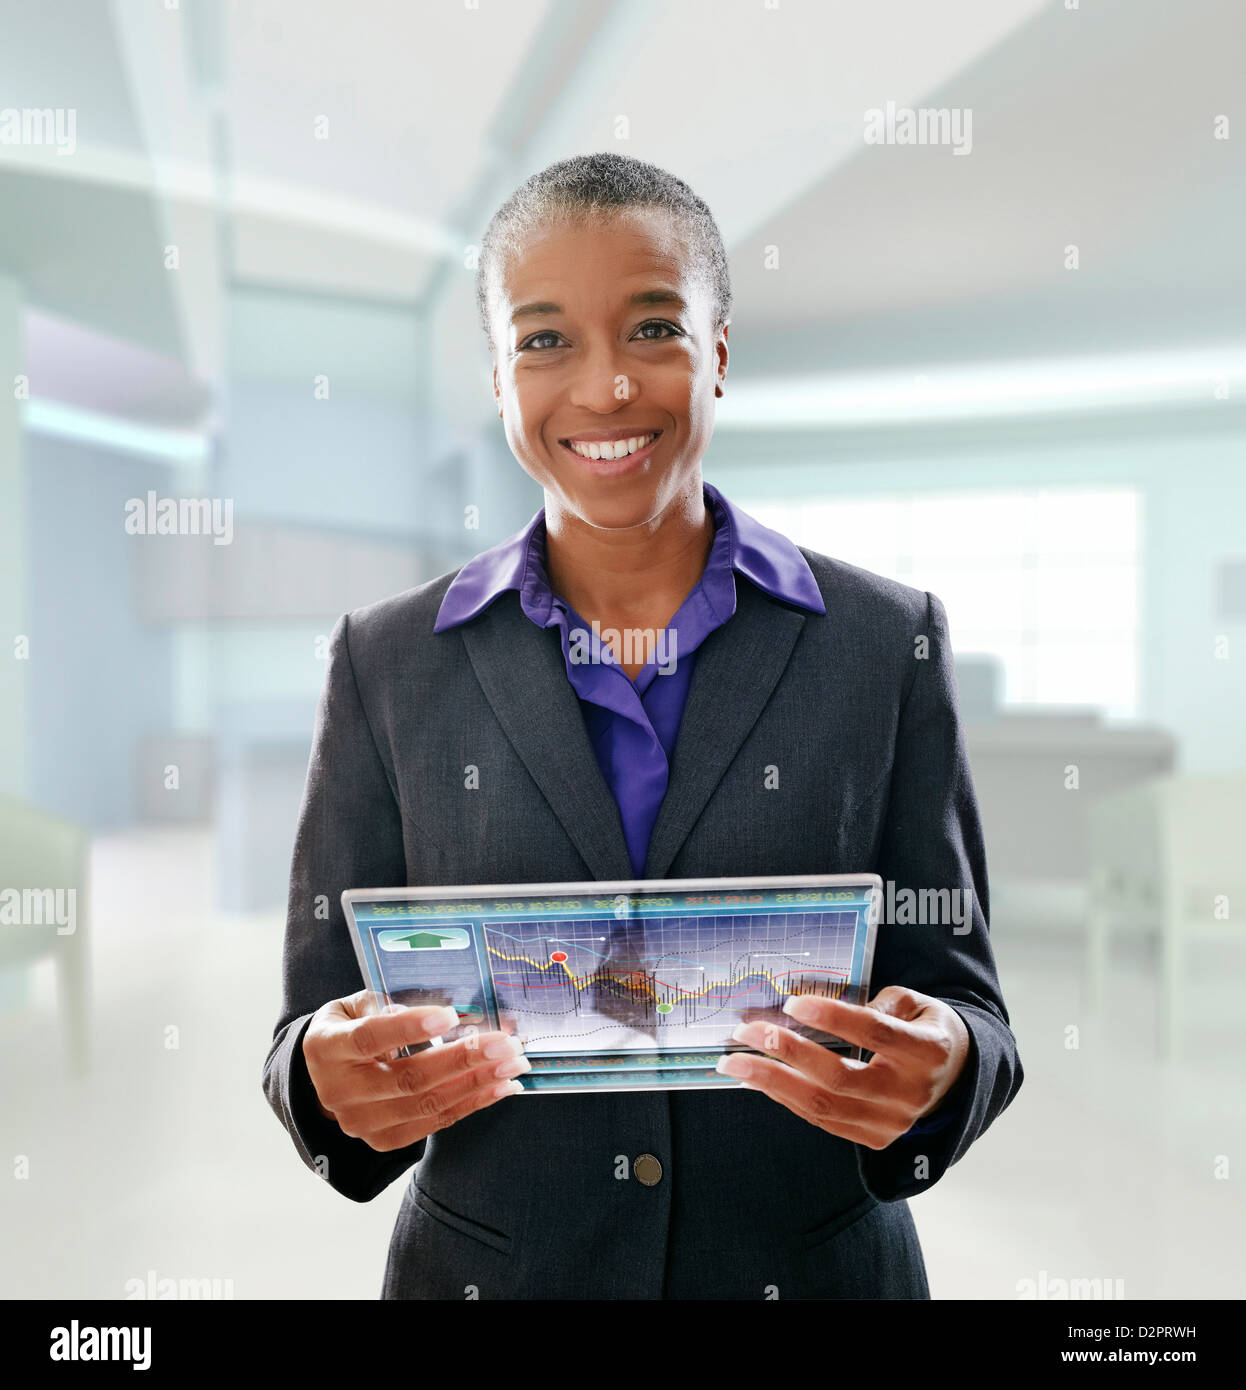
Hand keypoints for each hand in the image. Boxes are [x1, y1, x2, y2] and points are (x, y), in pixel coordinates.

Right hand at [303, 991, 528, 1151]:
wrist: (324, 1076)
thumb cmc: (347, 1029)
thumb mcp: (351, 1006)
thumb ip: (383, 1003)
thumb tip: (431, 1012)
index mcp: (328, 1049)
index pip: (370, 1038)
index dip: (409, 1027)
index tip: (449, 1016)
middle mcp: (342, 1091)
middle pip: (409, 1078)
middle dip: (463, 1059)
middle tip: (504, 1044)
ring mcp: (362, 1122)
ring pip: (427, 1105)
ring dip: (477, 1084)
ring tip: (513, 1064)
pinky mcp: (384, 1140)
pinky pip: (435, 1123)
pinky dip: (472, 1104)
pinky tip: (501, 1087)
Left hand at [715, 986, 970, 1149]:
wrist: (957, 1080)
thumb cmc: (927, 1031)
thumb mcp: (918, 1004)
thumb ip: (880, 1002)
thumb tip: (828, 1010)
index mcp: (926, 1052)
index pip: (875, 1034)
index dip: (833, 1018)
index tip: (793, 1003)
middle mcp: (908, 1093)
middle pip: (839, 1078)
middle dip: (787, 1053)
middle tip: (748, 1031)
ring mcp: (890, 1123)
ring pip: (823, 1107)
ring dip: (772, 1082)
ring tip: (734, 1062)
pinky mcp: (873, 1139)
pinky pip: (822, 1121)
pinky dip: (785, 1099)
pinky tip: (757, 1080)